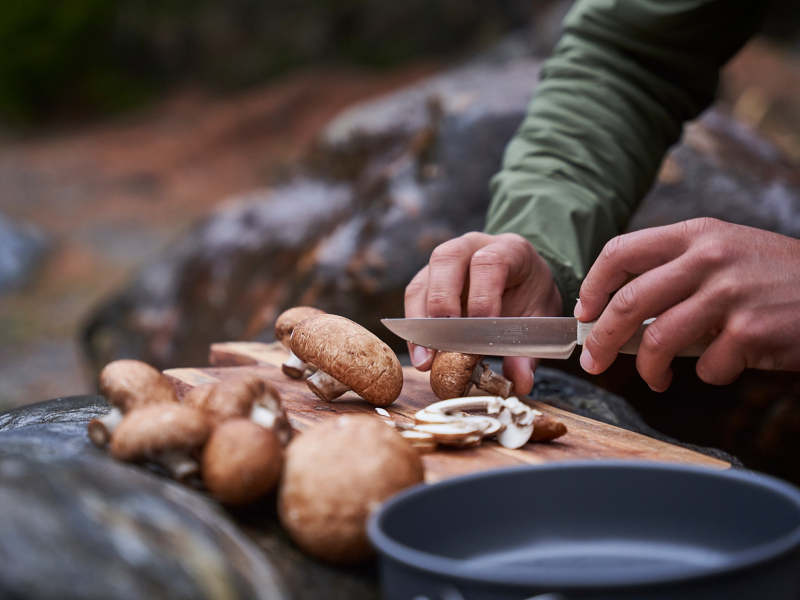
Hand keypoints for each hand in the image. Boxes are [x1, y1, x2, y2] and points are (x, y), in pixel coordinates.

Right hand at [404, 232, 561, 394]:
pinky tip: (421, 354)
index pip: (489, 262)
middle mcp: (472, 247)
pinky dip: (414, 328)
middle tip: (444, 342)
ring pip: (423, 278)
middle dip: (442, 302)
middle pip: (447, 259)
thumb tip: (520, 381)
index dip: (483, 295)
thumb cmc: (530, 294)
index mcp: (509, 249)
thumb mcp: (540, 317)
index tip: (481, 329)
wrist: (524, 279)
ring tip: (426, 358)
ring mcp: (446, 261)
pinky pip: (414, 297)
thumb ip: (530, 348)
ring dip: (420, 320)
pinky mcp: (428, 278)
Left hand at [577, 218, 799, 390]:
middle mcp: (708, 259)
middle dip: (600, 338)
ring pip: (657, 340)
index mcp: (695, 235)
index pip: (621, 251)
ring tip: (654, 378)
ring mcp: (730, 294)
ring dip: (647, 369)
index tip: (585, 312)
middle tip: (592, 360)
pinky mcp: (751, 330)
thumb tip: (620, 314)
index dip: (593, 285)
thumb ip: (677, 271)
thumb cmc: (775, 277)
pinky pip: (707, 366)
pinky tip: (723, 367)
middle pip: (628, 302)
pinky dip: (709, 375)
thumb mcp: (725, 253)